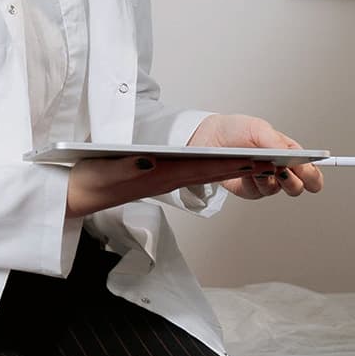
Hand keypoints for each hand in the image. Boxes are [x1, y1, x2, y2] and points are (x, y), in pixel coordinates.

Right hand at [65, 154, 272, 217]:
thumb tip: (149, 162)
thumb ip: (129, 166)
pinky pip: (196, 175)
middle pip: (213, 173)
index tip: (257, 162)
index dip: (231, 165)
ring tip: (263, 163)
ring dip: (234, 169)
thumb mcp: (107, 170)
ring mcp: (167, 181)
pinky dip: (216, 169)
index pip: (203, 170)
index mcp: (160, 176)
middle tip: (275, 165)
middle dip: (244, 169)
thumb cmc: (92, 178)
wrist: (79, 194)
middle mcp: (168, 180)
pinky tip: (227, 164)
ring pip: (208, 174)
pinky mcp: (162, 179)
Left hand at [187, 114, 323, 199]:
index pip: (310, 170)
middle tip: (283, 169)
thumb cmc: (237, 130)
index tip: (310, 175)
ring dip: (270, 179)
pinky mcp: (250, 190)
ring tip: (261, 167)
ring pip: (278, 191)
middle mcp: (280, 169)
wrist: (210, 139)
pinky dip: (254, 182)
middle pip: (298, 186)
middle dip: (293, 180)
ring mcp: (266, 181)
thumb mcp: (258, 128)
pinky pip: (257, 193)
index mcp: (289, 153)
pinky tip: (248, 172)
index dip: (313, 175)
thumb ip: (276, 142)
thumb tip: (290, 155)